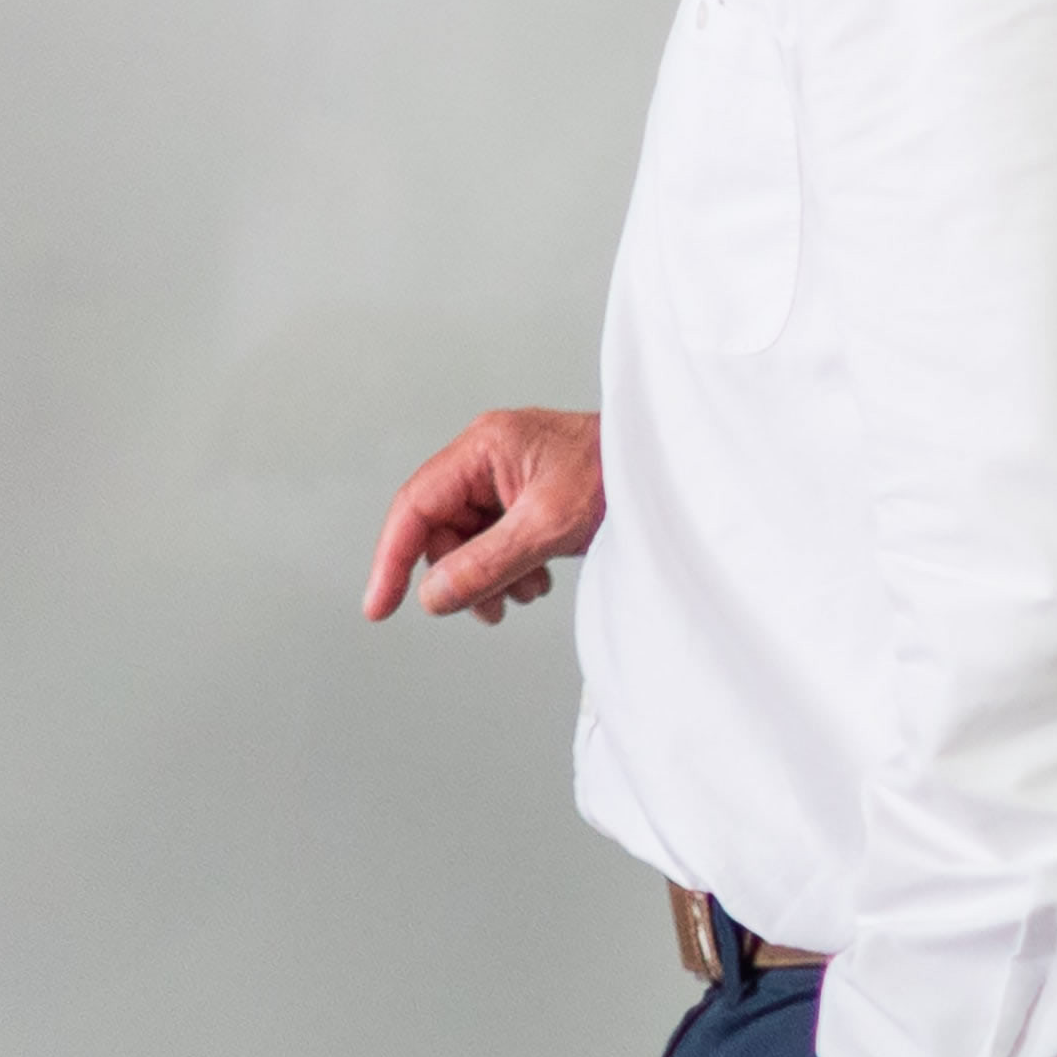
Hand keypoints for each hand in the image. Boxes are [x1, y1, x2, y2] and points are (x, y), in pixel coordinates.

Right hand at [362, 406, 606, 622]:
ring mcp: (507, 475)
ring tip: (525, 592)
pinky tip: (537, 577)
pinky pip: (496, 537)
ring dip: (489, 574)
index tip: (380, 606)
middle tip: (488, 608)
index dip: (392, 559)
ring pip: (469, 538)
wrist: (677, 470)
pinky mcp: (528, 494)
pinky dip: (509, 566)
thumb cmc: (621, 476)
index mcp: (482, 447)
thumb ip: (485, 563)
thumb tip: (434, 597)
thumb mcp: (548, 526)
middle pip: (443, 528)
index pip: (416, 506)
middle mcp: (487, 457)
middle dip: (460, 574)